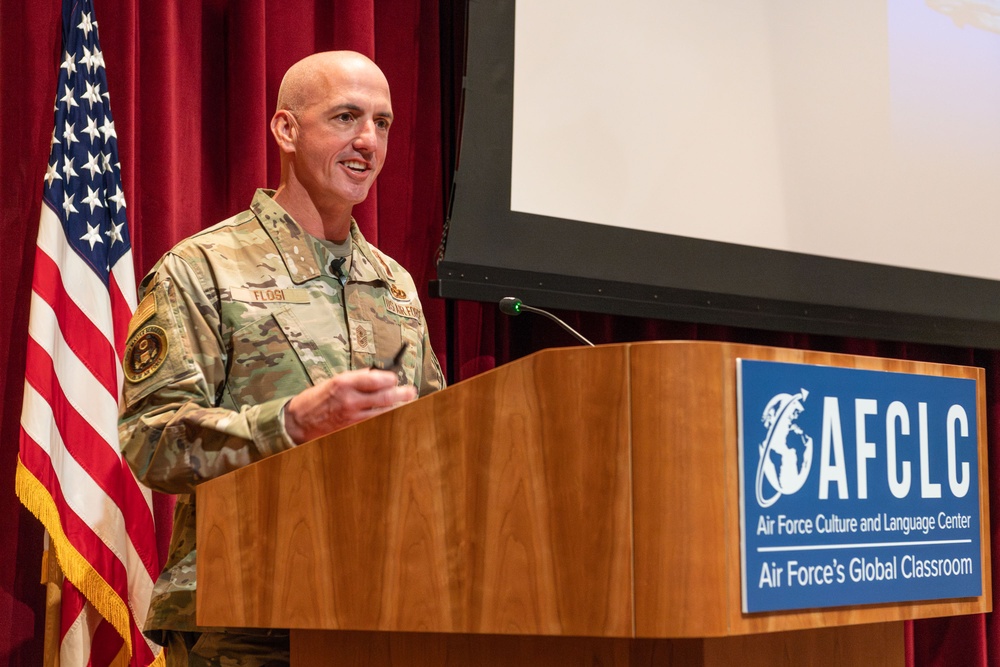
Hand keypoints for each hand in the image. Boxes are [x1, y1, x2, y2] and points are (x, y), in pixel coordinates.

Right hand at [283, 368, 417, 443]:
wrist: (299, 421)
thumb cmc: (315, 399)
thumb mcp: (333, 381)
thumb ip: (355, 379)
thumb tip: (375, 375)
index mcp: (344, 383)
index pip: (375, 379)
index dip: (390, 378)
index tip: (395, 377)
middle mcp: (350, 400)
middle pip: (384, 396)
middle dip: (401, 393)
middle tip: (411, 391)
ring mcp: (353, 416)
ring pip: (383, 412)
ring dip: (396, 407)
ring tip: (406, 402)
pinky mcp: (353, 428)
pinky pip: (374, 422)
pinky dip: (383, 417)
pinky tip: (391, 414)